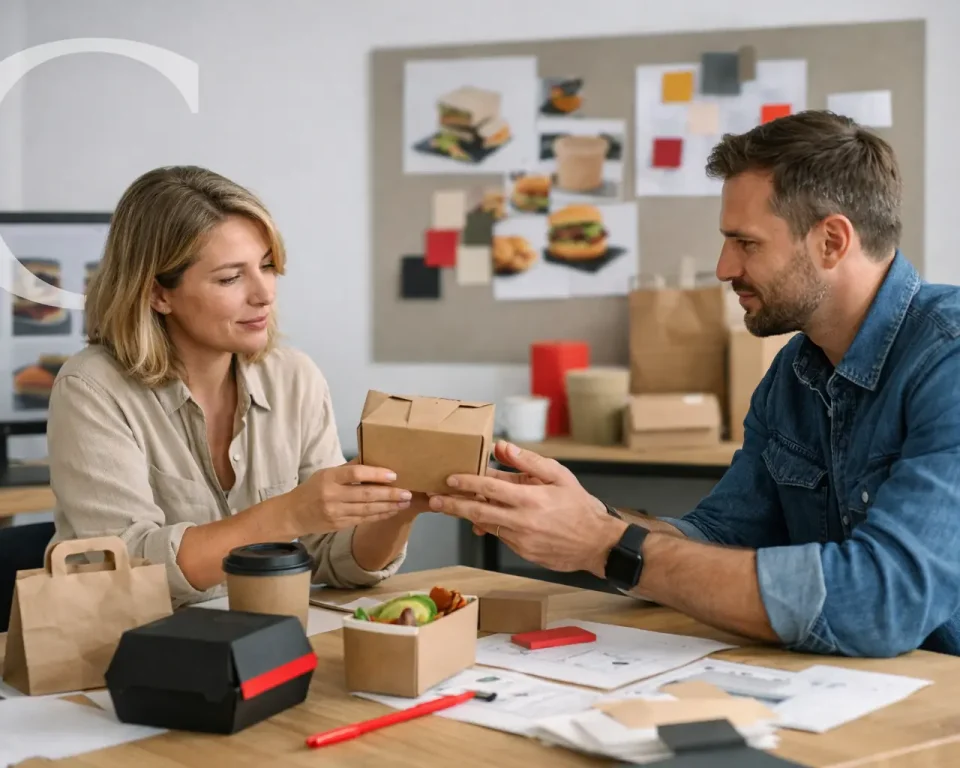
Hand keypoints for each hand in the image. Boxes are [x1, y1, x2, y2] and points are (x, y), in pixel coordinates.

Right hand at [292, 461, 413, 534]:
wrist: (292, 514)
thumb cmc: (312, 489)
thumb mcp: (326, 473)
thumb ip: (348, 468)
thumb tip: (372, 456)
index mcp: (329, 478)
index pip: (355, 473)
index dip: (376, 474)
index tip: (394, 474)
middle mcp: (332, 495)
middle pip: (365, 494)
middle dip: (389, 494)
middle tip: (407, 492)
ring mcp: (336, 512)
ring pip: (367, 509)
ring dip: (388, 506)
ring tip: (404, 502)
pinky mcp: (339, 525)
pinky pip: (363, 519)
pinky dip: (379, 515)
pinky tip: (391, 511)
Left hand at [429, 440, 626, 574]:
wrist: (597, 544)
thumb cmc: (580, 506)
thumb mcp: (559, 476)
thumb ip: (528, 461)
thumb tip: (501, 447)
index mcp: (530, 499)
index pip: (489, 488)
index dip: (466, 482)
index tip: (449, 479)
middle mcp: (521, 521)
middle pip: (478, 511)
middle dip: (452, 505)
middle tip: (434, 500)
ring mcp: (520, 540)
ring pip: (486, 525)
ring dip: (468, 515)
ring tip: (451, 507)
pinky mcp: (522, 552)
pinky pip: (499, 536)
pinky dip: (489, 526)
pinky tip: (482, 519)